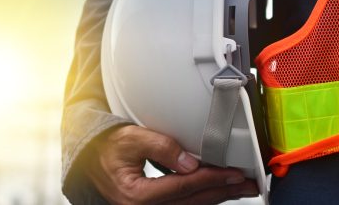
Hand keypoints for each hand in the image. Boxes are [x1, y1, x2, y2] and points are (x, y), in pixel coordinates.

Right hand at [84, 125, 258, 203]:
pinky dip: (204, 197)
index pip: (182, 187)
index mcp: (137, 195)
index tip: (232, 173)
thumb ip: (160, 147)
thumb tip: (190, 163)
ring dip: (218, 196)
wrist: (90, 160)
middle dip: (223, 191)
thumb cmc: (108, 148)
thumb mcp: (131, 139)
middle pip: (192, 201)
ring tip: (241, 188)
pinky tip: (218, 192)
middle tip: (248, 184)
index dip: (210, 179)